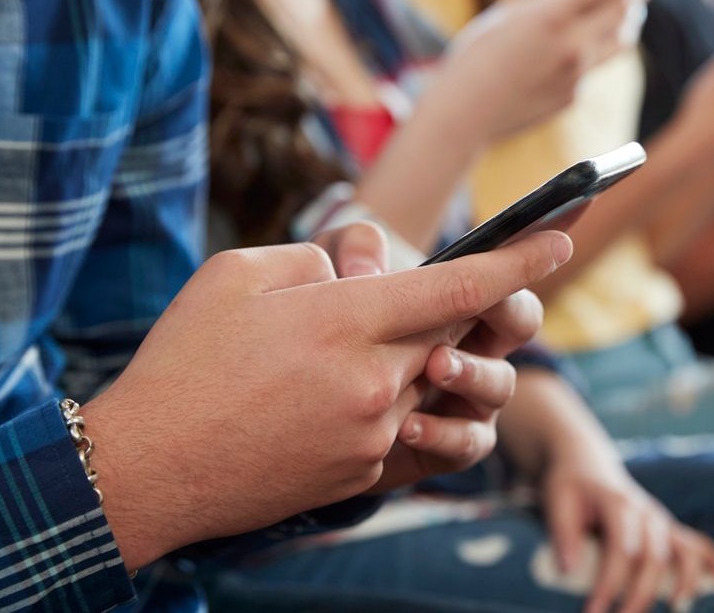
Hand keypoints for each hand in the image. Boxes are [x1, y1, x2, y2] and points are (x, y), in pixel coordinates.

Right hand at [83, 224, 572, 570]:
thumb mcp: (237, 275)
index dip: (522, 259)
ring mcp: (374, 435)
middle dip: (448, 311)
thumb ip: (312, 260)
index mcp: (347, 321)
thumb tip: (358, 272)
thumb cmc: (185, 361)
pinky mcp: (363, 476)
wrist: (148, 469)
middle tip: (405, 298)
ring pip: (426, 381)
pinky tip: (323, 402)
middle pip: (452, 333)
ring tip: (331, 359)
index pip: (462, 286)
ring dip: (405, 360)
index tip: (565, 238)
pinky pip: (401, 429)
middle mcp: (376, 380)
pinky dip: (382, 405)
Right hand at [425, 0, 661, 144]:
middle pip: (625, 6)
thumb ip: (551, 5)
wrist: (465, 114)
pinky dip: (595, 48)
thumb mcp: (509, 15)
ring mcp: (577, 75)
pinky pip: (594, 66)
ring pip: (621, 38)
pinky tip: (582, 44)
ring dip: (630, 16)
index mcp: (552, 16)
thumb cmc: (475, 57)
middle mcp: (573, 46)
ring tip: (633, 3)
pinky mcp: (574, 97)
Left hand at [544, 453, 713, 612]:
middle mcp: (646, 512)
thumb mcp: (556, 502)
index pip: (621, 549)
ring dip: (685, 580)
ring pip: (683, 550)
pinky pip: (697, 543)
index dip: (610, 583)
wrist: (585, 462)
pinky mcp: (667, 528)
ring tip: (676, 605)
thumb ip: (563, 534)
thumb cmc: (569, 486)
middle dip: (641, 594)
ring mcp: (660, 520)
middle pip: (653, 558)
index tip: (593, 611)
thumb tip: (569, 570)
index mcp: (618, 505)